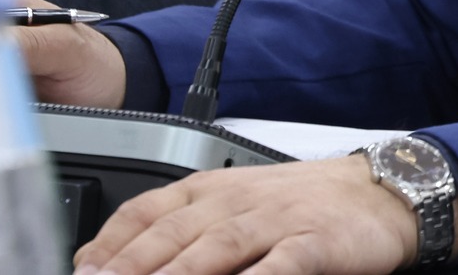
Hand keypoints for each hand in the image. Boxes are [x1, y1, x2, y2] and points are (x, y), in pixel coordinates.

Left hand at [73, 156, 420, 274]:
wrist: (377, 191)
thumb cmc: (299, 204)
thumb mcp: (231, 204)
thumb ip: (174, 229)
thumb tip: (102, 260)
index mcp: (207, 190)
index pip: (144, 213)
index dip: (108, 246)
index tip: (80, 273)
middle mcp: (233, 201)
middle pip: (171, 236)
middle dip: (129, 269)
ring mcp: (273, 221)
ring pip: (216, 250)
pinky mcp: (313, 243)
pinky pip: (280, 266)